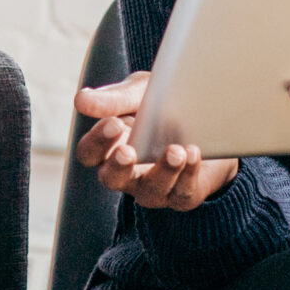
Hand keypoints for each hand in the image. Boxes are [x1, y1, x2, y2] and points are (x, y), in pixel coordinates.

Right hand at [72, 74, 236, 210]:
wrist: (209, 119)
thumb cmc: (162, 105)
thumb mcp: (140, 94)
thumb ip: (114, 99)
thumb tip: (80, 100)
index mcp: (110, 146)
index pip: (90, 152)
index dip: (97, 141)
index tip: (113, 123)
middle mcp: (127, 172)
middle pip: (111, 179)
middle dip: (119, 166)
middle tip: (128, 151)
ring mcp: (154, 187)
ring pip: (150, 191)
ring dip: (162, 171)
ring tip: (176, 150)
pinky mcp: (183, 195)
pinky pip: (182, 193)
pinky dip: (188, 174)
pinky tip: (193, 153)